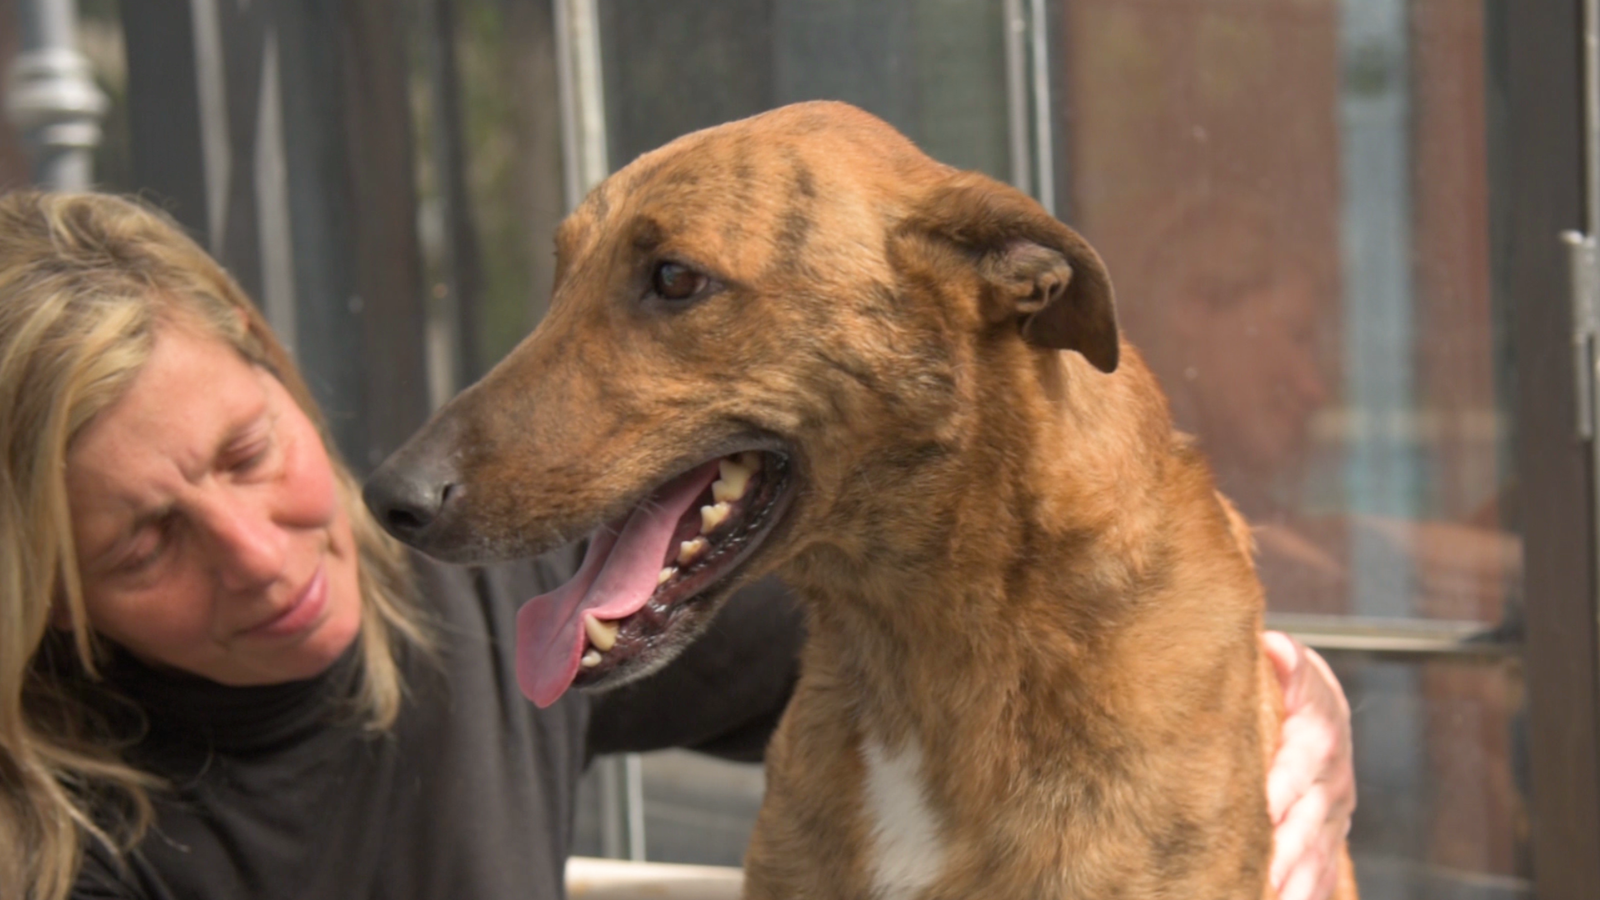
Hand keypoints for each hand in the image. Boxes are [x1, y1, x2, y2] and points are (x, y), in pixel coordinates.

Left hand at [1263, 631, 1354, 899]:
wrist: (1317, 706)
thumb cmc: (1287, 684)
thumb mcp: (1289, 664)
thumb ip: (1284, 660)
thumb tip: (1274, 646)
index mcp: (1321, 734)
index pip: (1302, 763)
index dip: (1285, 786)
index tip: (1266, 808)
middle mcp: (1333, 779)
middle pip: (1310, 819)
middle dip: (1288, 849)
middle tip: (1265, 872)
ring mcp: (1333, 813)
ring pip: (1318, 854)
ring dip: (1298, 882)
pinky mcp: (1329, 837)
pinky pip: (1323, 871)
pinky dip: (1309, 891)